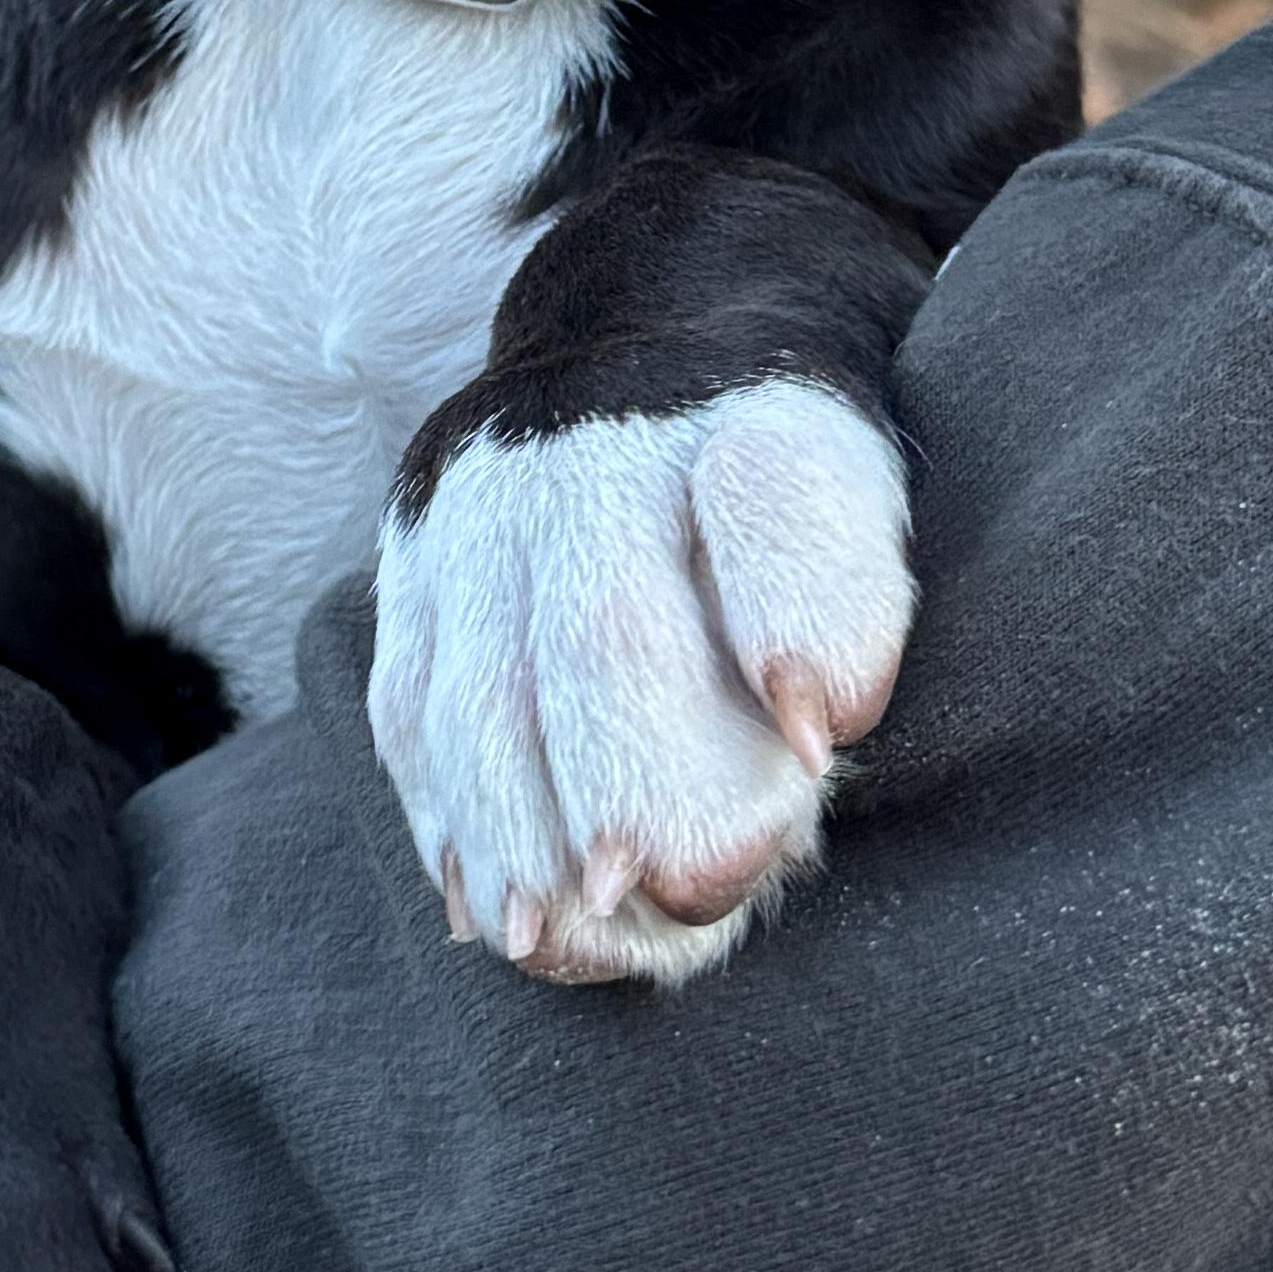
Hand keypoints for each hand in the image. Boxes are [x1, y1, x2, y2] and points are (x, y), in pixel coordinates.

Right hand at [368, 364, 913, 986]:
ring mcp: (493, 495)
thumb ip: (841, 618)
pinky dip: (445, 809)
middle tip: (655, 892)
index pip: (781, 504)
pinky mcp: (417, 548)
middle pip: (607, 626)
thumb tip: (809, 734)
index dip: (804, 626)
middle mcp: (610, 444)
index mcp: (765, 426)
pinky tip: (481, 899)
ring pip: (483, 678)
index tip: (822, 738)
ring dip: (511, 826)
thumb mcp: (860, 511)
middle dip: (628, 781)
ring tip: (544, 935)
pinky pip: (412, 696)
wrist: (661, 336)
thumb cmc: (790, 486)